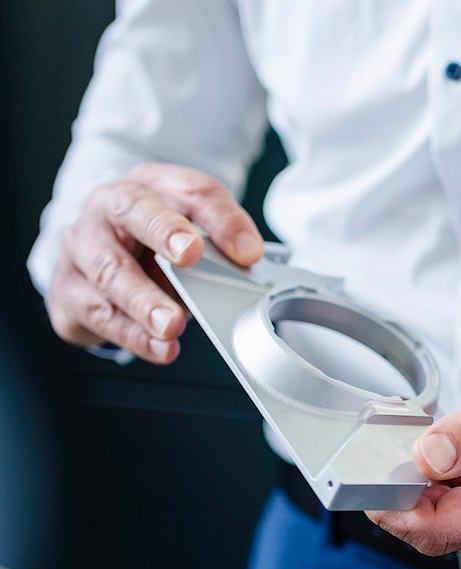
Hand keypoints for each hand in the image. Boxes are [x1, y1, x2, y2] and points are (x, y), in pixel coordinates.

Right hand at [46, 162, 262, 363]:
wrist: (96, 257)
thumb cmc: (150, 243)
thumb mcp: (191, 233)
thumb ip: (219, 240)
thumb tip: (247, 257)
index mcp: (149, 186)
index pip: (190, 191)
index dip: (220, 219)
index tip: (247, 250)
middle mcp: (107, 208)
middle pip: (134, 211)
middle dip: (163, 232)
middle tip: (189, 255)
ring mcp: (82, 248)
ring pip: (111, 271)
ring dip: (144, 302)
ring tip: (171, 324)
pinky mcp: (69, 290)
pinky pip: (100, 314)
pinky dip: (133, 335)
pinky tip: (160, 347)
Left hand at [367, 345, 460, 552]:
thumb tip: (425, 456)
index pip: (436, 530)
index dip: (391, 507)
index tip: (367, 473)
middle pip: (433, 530)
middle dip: (396, 496)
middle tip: (381, 448)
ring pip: (443, 518)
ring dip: (415, 486)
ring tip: (407, 441)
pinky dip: (437, 480)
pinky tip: (435, 449)